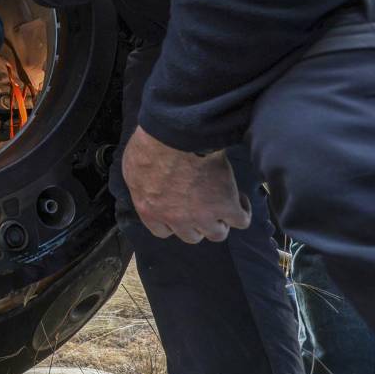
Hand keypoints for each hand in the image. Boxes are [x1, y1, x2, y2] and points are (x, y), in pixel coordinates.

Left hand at [122, 125, 251, 242]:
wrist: (176, 136)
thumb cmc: (150, 146)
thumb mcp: (131, 168)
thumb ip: (141, 185)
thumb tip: (149, 184)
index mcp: (150, 211)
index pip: (163, 232)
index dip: (172, 223)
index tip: (178, 211)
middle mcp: (176, 219)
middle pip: (191, 236)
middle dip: (197, 223)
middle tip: (202, 206)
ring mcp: (202, 216)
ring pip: (217, 233)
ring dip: (220, 222)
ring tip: (223, 205)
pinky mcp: (225, 205)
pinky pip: (241, 221)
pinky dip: (242, 211)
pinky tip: (240, 199)